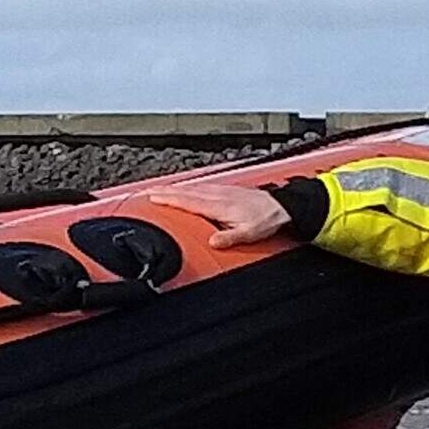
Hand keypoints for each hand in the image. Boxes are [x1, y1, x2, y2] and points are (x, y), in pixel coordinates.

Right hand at [147, 183, 290, 248]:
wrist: (281, 206)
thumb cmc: (266, 220)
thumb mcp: (249, 233)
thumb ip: (230, 237)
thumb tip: (212, 242)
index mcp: (219, 206)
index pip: (188, 201)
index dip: (169, 199)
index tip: (153, 197)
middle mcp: (218, 195)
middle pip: (186, 192)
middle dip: (166, 191)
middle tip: (147, 191)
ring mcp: (221, 191)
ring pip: (193, 188)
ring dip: (175, 188)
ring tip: (160, 189)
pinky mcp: (226, 190)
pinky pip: (202, 187)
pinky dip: (189, 187)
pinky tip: (185, 189)